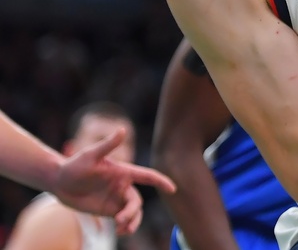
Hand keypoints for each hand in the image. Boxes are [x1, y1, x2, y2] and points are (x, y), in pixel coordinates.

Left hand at [53, 127, 175, 234]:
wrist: (59, 182)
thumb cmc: (74, 165)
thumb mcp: (90, 155)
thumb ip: (108, 145)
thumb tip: (122, 129)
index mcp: (124, 172)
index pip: (147, 177)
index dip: (161, 182)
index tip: (173, 189)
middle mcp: (123, 186)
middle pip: (137, 201)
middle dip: (132, 212)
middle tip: (119, 221)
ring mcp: (116, 199)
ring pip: (133, 213)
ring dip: (132, 222)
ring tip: (121, 230)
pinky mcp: (109, 210)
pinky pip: (123, 220)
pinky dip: (125, 227)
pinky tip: (118, 232)